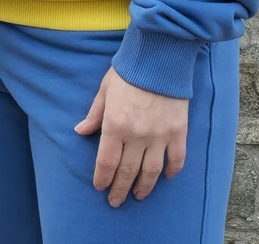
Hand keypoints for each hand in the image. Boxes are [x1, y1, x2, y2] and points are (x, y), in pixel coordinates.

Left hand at [74, 65, 188, 206]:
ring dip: (144, 187)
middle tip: (116, 201)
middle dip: (119, 189)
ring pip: (151, 172)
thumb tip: (80, 131)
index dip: (102, 178)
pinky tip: (167, 177)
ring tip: (139, 195)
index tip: (100, 187)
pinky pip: (176, 158)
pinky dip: (172, 171)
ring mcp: (159, 136)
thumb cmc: (128, 71)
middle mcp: (136, 136)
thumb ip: (94, 114)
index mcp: (115, 125)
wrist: (159, 57)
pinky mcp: (178, 131)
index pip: (106, 162)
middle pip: (127, 172)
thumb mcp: (105, 90)